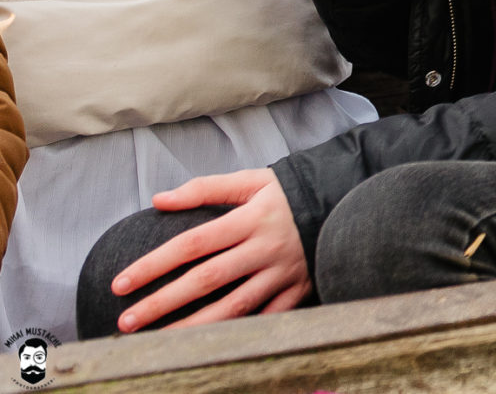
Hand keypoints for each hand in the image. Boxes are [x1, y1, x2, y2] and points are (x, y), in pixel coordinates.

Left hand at [109, 170, 308, 331]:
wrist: (343, 200)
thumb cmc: (288, 192)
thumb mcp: (252, 180)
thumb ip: (205, 188)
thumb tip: (160, 199)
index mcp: (250, 218)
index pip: (192, 243)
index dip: (154, 264)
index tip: (121, 283)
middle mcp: (265, 247)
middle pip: (207, 279)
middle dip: (163, 302)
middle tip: (127, 320)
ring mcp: (283, 272)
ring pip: (233, 306)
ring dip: (193, 327)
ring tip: (157, 342)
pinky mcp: (299, 289)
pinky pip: (266, 318)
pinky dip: (240, 333)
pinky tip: (209, 346)